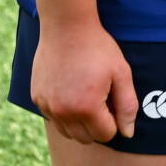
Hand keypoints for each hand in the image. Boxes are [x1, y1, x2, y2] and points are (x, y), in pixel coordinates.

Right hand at [29, 20, 137, 144]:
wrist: (67, 27)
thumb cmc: (98, 49)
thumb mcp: (121, 73)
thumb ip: (127, 106)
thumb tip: (127, 134)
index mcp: (86, 107)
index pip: (105, 135)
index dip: (115, 121)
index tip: (114, 101)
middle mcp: (63, 112)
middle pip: (86, 138)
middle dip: (98, 125)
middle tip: (102, 98)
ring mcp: (47, 106)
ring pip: (68, 132)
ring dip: (80, 123)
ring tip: (87, 95)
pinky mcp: (37, 99)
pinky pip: (54, 119)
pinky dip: (64, 113)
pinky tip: (72, 90)